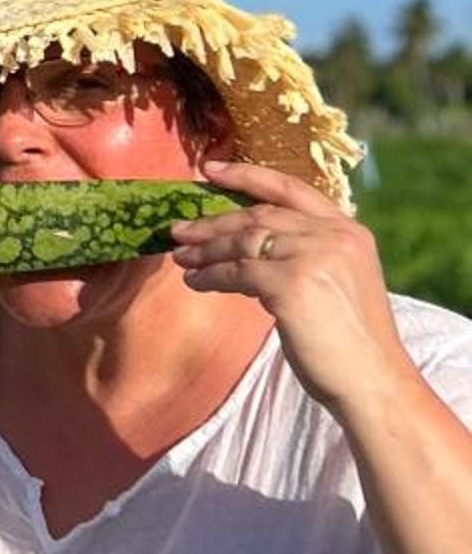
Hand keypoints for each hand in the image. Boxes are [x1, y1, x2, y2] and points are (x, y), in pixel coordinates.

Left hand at [171, 160, 414, 421]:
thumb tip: (247, 251)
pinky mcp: (293, 284)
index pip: (291, 189)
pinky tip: (195, 282)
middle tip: (179, 230)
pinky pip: (238, 272)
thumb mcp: (337, 283)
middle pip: (260, 216)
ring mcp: (314, 257)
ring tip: (180, 258)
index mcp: (349, 230)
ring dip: (206, 249)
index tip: (209, 170)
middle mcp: (334, 236)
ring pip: (244, 242)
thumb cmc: (350, 343)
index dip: (247, 176)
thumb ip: (305, 257)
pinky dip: (211, 276)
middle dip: (214, 222)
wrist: (373, 383)